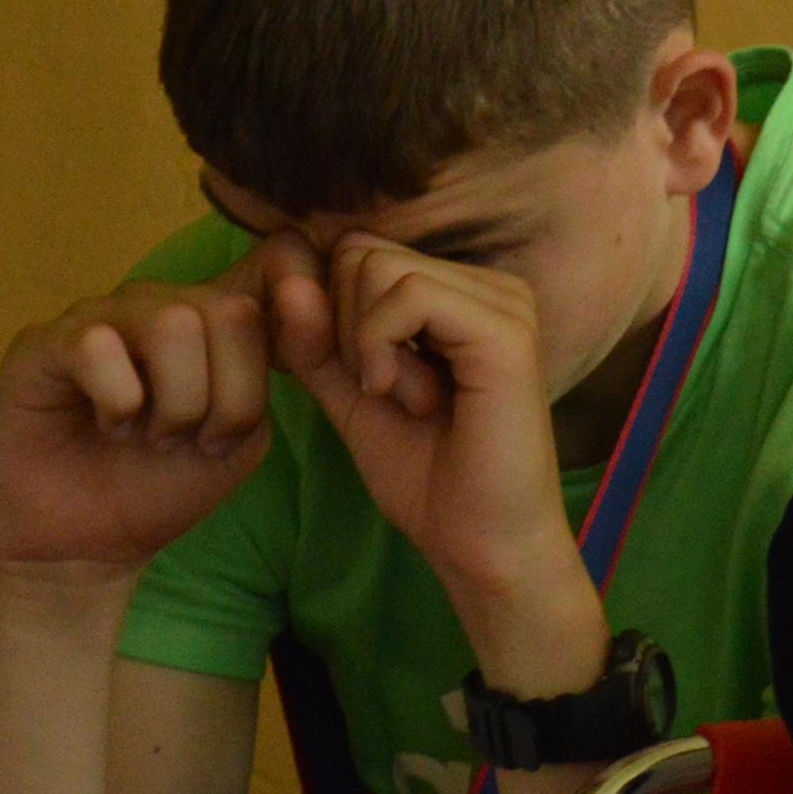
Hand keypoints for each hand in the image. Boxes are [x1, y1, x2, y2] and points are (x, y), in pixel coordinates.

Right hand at [0, 249, 289, 584]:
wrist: (88, 540)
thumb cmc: (168, 482)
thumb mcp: (249, 432)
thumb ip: (281, 369)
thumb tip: (305, 297)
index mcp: (215, 318)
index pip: (277, 277)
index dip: (283, 342)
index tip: (255, 412)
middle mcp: (160, 303)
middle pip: (230, 312)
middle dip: (229, 398)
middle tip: (195, 439)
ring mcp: (101, 316)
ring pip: (171, 324)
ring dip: (177, 403)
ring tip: (152, 436)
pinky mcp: (44, 342)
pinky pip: (98, 346)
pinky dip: (119, 403)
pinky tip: (111, 427)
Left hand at [268, 235, 598, 698]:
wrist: (477, 541)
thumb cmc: (427, 476)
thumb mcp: (351, 395)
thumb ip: (316, 340)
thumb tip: (288, 277)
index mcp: (465, 295)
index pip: (360, 252)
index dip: (332, 313)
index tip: (363, 380)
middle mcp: (493, 287)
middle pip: (363, 252)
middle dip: (345, 325)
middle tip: (384, 390)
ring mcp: (504, 304)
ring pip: (377, 267)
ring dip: (363, 342)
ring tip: (402, 398)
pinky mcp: (504, 330)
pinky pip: (405, 295)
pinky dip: (378, 345)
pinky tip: (403, 396)